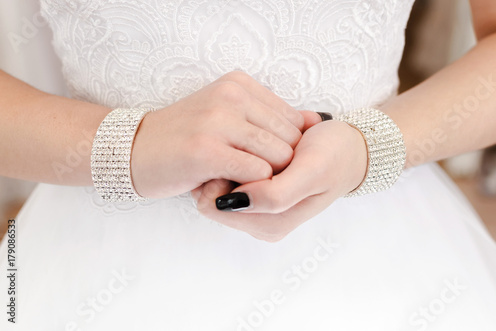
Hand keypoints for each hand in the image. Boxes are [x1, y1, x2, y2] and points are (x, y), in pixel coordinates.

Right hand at [131, 71, 318, 197]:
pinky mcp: (206, 150)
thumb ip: (272, 117)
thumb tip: (318, 120)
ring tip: (241, 180)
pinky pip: (257, 172)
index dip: (286, 147)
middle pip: (290, 139)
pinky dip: (252, 186)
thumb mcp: (229, 116)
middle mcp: (231, 96)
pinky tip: (230, 186)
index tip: (263, 160)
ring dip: (266, 177)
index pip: (293, 119)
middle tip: (251, 175)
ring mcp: (218, 121)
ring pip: (278, 156)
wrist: (134, 150)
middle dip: (279, 165)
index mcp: (239, 84)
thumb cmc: (186, 137)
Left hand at [193, 119, 367, 241]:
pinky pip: (230, 170)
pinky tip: (262, 141)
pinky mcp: (257, 188)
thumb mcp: (312, 173)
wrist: (351, 147)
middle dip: (226, 166)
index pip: (212, 205)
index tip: (241, 152)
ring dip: (233, 157)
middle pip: (211, 194)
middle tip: (253, 144)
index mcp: (269, 224)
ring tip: (263, 142)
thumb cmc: (335, 157)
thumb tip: (230, 202)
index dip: (219, 176)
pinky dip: (240, 153)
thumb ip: (275, 195)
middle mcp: (259, 220)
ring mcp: (257, 204)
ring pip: (218, 179)